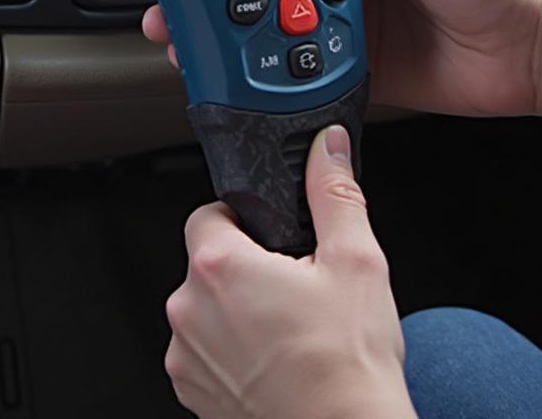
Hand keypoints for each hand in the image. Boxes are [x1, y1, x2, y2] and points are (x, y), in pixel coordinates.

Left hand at [164, 126, 414, 418]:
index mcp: (217, 266)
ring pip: (206, 310)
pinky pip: (204, 354)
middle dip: (246, 270)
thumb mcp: (355, 262)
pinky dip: (231, 355)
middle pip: (208, 264)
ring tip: (288, 334)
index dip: (244, 221)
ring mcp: (186, 355)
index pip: (209, 215)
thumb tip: (325, 147)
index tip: (273, 240)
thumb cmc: (349, 367)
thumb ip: (333, 192)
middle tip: (292, 291)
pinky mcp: (192, 393)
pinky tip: (273, 366)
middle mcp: (188, 308)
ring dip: (236, 314)